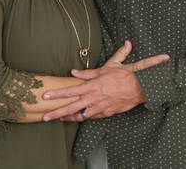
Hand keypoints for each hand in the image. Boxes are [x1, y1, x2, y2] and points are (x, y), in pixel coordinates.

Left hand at [42, 41, 168, 121]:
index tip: (47, 96)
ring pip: (80, 116)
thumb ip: (88, 71)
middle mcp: (93, 98)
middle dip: (57, 112)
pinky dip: (83, 118)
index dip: (57, 94)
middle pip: (71, 108)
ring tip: (59, 118)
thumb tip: (74, 71)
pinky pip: (92, 117)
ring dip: (68, 117)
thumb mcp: (106, 67)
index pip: (70, 90)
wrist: (140, 87)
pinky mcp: (106, 113)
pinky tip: (78, 118)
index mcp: (92, 85)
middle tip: (46, 116)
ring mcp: (99, 108)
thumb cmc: (124, 75)